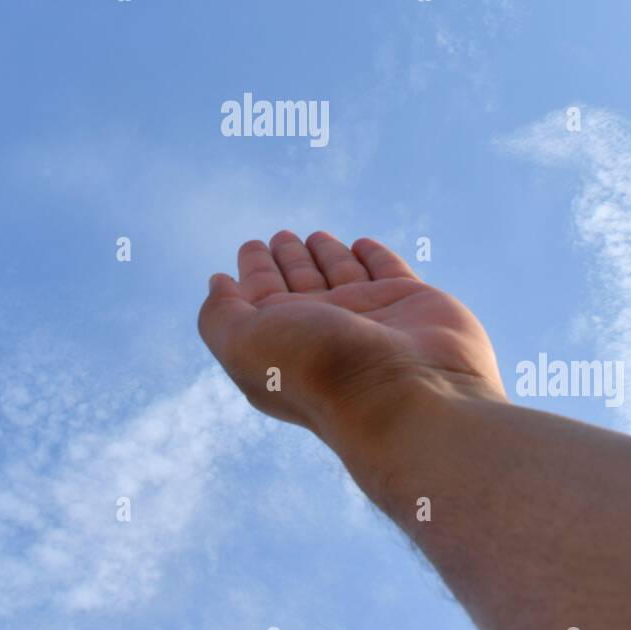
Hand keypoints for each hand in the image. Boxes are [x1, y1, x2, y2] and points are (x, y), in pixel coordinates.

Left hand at [198, 230, 505, 441]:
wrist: (405, 392)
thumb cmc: (320, 370)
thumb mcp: (244, 343)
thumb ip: (221, 315)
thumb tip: (218, 284)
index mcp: (283, 338)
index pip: (262, 294)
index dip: (255, 269)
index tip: (252, 247)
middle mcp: (324, 328)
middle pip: (301, 283)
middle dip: (288, 258)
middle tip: (280, 237)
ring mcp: (370, 317)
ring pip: (343, 274)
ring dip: (327, 254)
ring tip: (315, 237)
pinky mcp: (412, 303)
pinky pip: (389, 270)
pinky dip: (374, 255)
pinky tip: (362, 245)